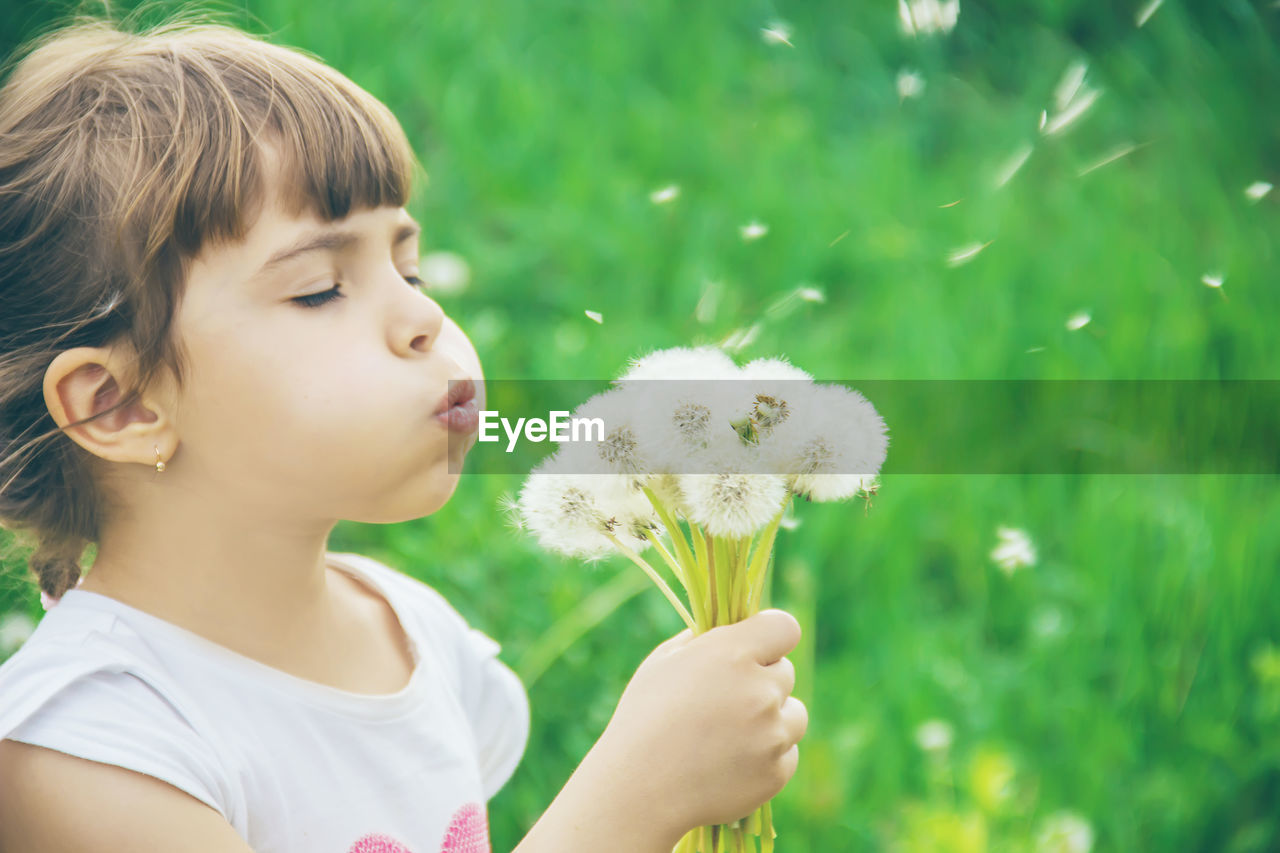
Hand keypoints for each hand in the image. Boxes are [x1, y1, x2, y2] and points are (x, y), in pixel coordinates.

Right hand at [592, 609, 807, 839]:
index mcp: (732, 653)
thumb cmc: (644, 718)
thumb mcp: (663, 662)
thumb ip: (704, 641)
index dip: (771, 638)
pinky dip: (767, 757)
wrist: (639, 789)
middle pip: (786, 673)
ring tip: (731, 734)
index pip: (784, 627)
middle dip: (762, 681)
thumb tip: (732, 631)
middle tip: (725, 701)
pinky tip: (730, 763)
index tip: (757, 650)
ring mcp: (773, 734)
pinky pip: (788, 753)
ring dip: (773, 719)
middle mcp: (760, 690)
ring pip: (794, 714)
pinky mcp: (777, 772)